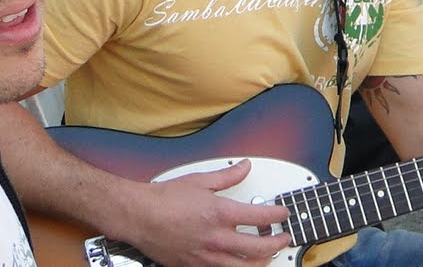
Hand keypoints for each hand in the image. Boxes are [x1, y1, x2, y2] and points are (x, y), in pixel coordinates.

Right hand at [122, 160, 292, 266]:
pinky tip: (240, 264)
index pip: (261, 217)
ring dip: (261, 262)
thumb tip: (244, 166)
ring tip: (268, 256)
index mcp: (220, 213)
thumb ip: (227, 176)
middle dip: (277, 243)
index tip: (283, 214)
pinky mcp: (194, 266)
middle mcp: (216, 238)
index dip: (278, 215)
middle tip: (283, 238)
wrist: (138, 216)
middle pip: (259, 248)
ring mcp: (206, 256)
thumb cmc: (164, 199)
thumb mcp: (200, 181)